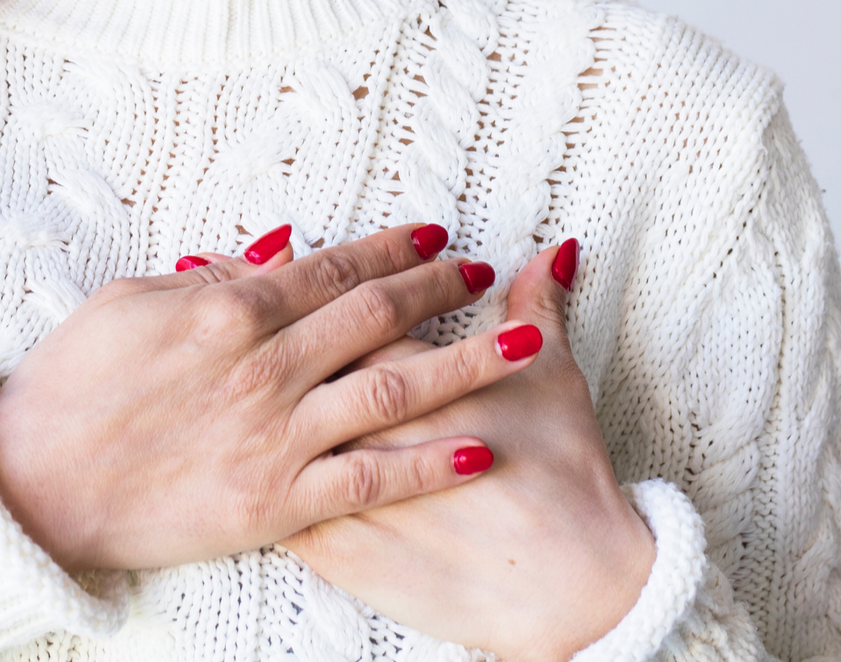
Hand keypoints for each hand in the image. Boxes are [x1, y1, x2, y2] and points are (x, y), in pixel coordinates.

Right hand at [0, 223, 547, 571]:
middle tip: (483, 276)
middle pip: (376, 315)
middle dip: (441, 291)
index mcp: (229, 311)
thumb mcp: (130, 303)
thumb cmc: (70, 387)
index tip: (435, 237)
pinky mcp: (277, 501)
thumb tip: (276, 248)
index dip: (391, 249)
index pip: (332, 267)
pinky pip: (371, 478)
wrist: (34, 484)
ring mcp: (276, 435)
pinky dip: (428, 463)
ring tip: (523, 346)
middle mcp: (266, 366)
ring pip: (393, 388)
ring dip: (465, 364)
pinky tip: (479, 449)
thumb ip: (209, 277)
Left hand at [282, 241, 655, 661]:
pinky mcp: (333, 548)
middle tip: (302, 337)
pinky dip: (270, 477)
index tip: (351, 295)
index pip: (355, 317)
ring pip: (280, 432)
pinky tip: (269, 461)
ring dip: (274, 409)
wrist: (571, 586)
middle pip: (305, 368)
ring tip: (278, 395)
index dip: (352, 301)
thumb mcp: (554, 378)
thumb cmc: (566, 479)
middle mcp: (361, 428)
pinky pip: (278, 503)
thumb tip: (549, 254)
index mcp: (408, 377)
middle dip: (299, 346)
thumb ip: (537, 306)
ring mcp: (339, 490)